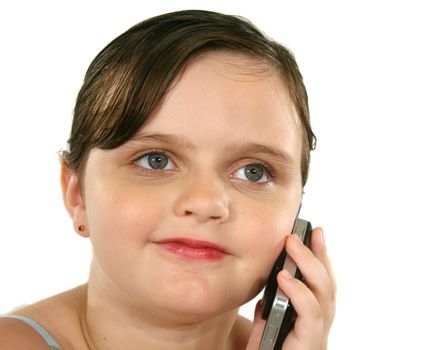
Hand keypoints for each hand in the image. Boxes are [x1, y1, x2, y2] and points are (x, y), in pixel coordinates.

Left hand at [246, 227, 336, 349]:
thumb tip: (273, 280)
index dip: (321, 256)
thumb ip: (272, 306)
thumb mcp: (266, 325)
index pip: (320, 282)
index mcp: (309, 317)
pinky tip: (284, 277)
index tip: (315, 231)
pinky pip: (310, 316)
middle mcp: (319, 326)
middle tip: (303, 233)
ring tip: (292, 245)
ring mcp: (317, 336)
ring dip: (309, 266)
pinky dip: (299, 293)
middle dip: (318, 255)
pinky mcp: (310, 346)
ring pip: (324, 296)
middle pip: (328, 285)